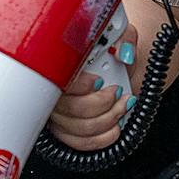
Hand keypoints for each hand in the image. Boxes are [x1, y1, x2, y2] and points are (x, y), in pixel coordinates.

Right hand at [47, 12, 144, 150]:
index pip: (59, 82)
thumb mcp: (121, 35)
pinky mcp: (65, 131)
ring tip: (123, 105)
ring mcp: (58, 114)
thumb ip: (124, 38)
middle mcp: (54, 91)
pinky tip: (115, 125)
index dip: (81, 86)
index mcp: (60, 65)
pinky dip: (104, 137)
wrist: (118, 68)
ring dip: (109, 118)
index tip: (100, 81)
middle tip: (118, 92)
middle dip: (104, 104)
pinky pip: (81, 143)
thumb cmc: (113, 51)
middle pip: (72, 109)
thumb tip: (123, 53)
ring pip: (80, 128)